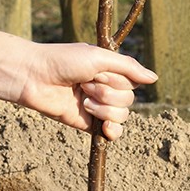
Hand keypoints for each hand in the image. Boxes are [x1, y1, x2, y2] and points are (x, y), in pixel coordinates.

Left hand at [0, 18, 157, 139]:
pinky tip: (105, 128)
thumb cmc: (62, 61)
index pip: (131, 83)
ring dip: (104, 109)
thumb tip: (155, 79)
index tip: (97, 73)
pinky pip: (113, 133)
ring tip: (83, 100)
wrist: (34, 78)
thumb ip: (128, 67)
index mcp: (108, 71)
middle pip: (128, 100)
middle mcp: (105, 88)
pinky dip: (112, 131)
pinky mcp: (88, 124)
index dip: (117, 80)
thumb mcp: (98, 57)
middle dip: (108, 94)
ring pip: (122, 116)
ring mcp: (97, 107)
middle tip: (84, 85)